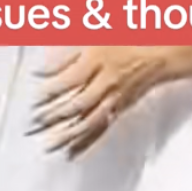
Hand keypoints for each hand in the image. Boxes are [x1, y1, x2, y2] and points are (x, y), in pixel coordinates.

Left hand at [27, 46, 169, 157]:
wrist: (157, 53)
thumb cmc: (124, 40)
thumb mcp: (93, 38)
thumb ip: (67, 53)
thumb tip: (42, 68)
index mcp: (99, 60)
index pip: (70, 79)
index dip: (51, 88)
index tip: (34, 95)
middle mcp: (107, 82)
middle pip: (78, 103)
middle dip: (55, 115)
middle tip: (34, 123)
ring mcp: (114, 98)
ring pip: (89, 121)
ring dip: (67, 135)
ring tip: (47, 145)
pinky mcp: (119, 110)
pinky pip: (101, 129)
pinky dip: (85, 143)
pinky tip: (70, 153)